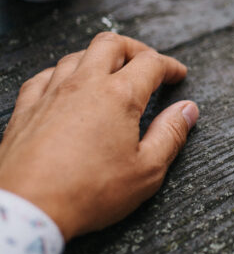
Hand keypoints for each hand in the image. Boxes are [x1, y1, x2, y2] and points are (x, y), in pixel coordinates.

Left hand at [0, 32, 198, 240]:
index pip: (151, 64)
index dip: (170, 66)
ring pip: (77, 55)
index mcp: (119, 96)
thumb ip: (171, 134)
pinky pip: (45, 76)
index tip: (177, 75)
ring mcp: (51, 94)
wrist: (27, 209)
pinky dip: (63, 73)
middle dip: (135, 48)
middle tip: (147, 63)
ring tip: (111, 72)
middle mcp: (84, 85)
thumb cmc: (88, 193)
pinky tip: (67, 86)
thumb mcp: (147, 170)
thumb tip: (188, 110)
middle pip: (112, 44)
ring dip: (99, 58)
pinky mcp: (26, 109)